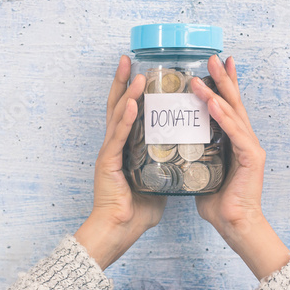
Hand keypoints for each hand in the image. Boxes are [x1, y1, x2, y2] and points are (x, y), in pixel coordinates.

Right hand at [75, 55, 166, 269]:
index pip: (127, 112)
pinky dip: (125, 121)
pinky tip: (133, 106)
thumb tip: (181, 156)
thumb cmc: (136, 208)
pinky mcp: (108, 164)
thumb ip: (164, 164)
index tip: (137, 71)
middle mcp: (114, 145)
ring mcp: (109, 153)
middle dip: (123, 81)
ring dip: (129, 95)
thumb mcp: (155, 179)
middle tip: (129, 60)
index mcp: (124, 147)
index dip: (130, 90)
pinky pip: (118, 138)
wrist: (119, 229)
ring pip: (118, 117)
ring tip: (139, 77)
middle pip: (117, 105)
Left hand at [191, 55, 289, 279]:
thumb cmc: (218, 199)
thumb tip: (177, 142)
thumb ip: (196, 152)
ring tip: (207, 75)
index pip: (228, 107)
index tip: (216, 65)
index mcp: (234, 140)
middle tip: (214, 58)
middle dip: (223, 79)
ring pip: (234, 113)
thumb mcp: (203, 168)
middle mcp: (245, 139)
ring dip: (219, 93)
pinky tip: (214, 104)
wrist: (234, 224)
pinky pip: (236, 133)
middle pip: (233, 103)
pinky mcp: (252, 158)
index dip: (223, 85)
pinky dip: (224, 117)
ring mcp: (251, 147)